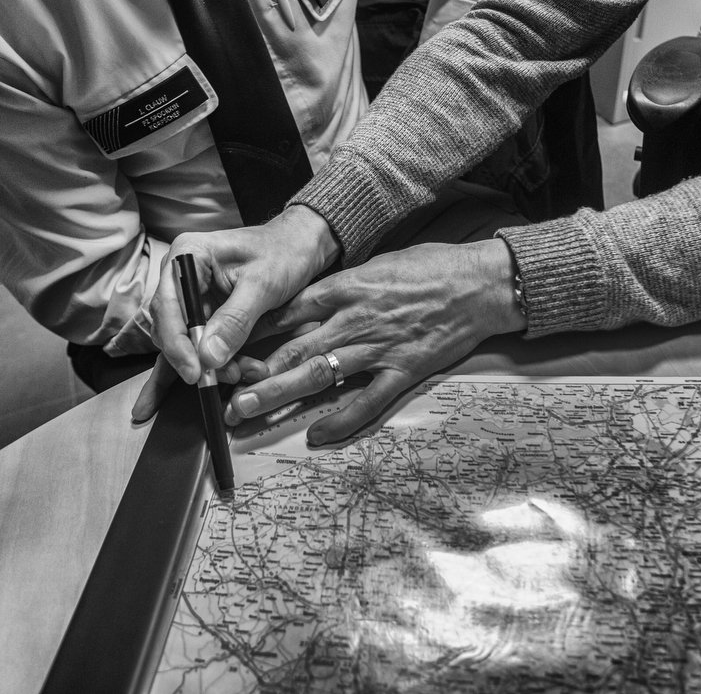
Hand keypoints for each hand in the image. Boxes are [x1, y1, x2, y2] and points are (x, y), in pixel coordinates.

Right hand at [130, 205, 340, 421]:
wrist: (301, 246)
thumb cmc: (284, 252)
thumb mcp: (264, 284)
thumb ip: (235, 319)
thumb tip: (208, 356)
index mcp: (187, 256)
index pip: (167, 306)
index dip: (177, 344)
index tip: (195, 371)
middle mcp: (181, 276)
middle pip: (171, 328)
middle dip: (196, 359)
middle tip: (226, 378)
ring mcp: (191, 296)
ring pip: (187, 342)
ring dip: (211, 364)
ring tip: (244, 374)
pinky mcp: (205, 312)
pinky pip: (200, 344)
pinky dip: (215, 363)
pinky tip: (227, 379)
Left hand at [224, 237, 525, 445]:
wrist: (480, 282)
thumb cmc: (430, 268)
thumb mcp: (376, 265)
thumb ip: (340, 289)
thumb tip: (305, 304)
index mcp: (344, 288)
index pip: (285, 312)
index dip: (250, 334)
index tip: (222, 349)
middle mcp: (353, 319)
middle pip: (291, 347)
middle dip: (253, 372)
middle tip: (220, 393)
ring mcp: (377, 347)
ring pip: (318, 373)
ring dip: (279, 394)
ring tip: (247, 411)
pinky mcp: (403, 371)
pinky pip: (367, 401)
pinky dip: (342, 420)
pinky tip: (318, 436)